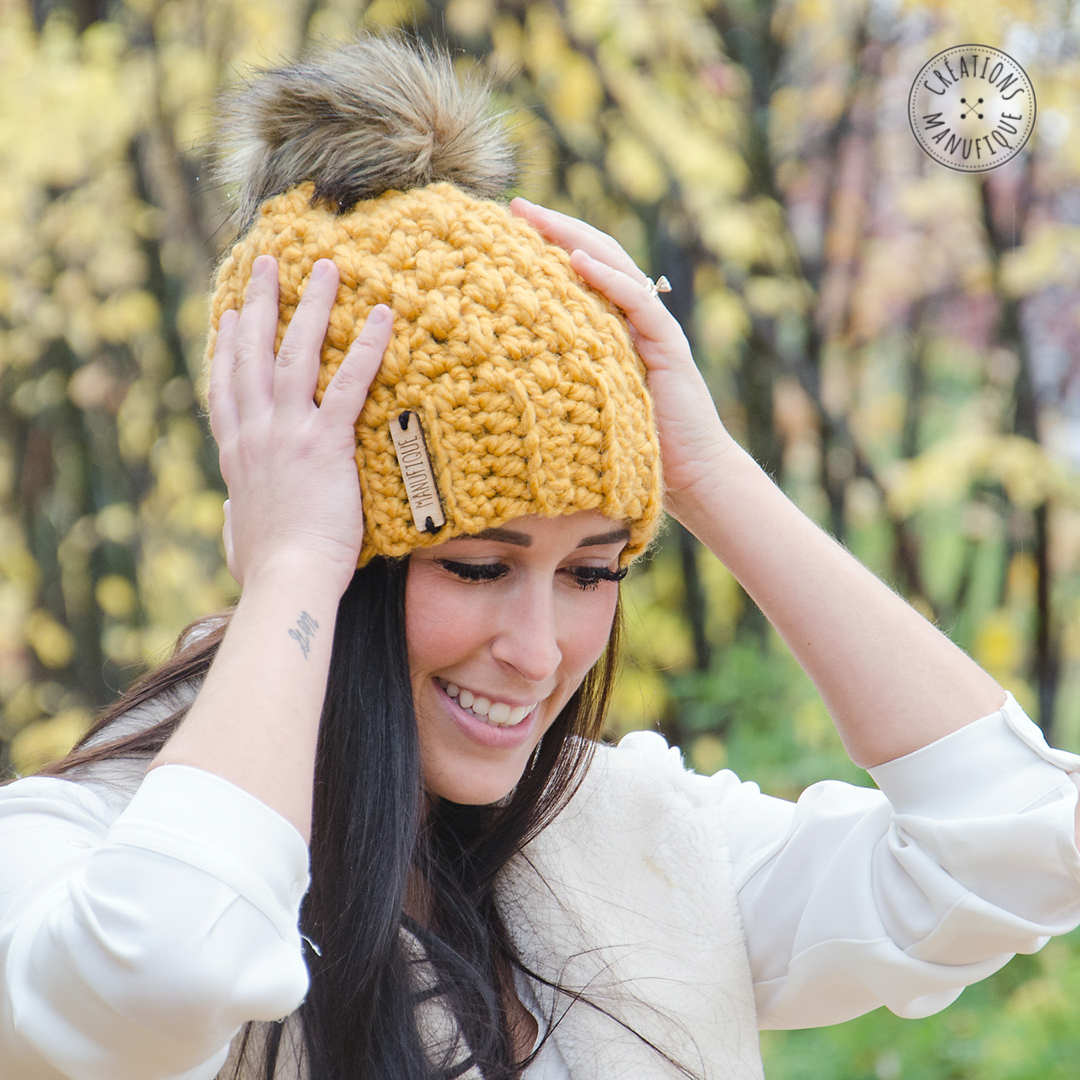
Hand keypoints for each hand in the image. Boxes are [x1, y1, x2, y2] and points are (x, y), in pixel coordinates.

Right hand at [209, 255, 392, 595]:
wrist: (288, 581)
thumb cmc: (266, 571)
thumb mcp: (237, 538)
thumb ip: (235, 516)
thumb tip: (231, 511)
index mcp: (237, 454)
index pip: (226, 387)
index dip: (226, 346)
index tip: (229, 315)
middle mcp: (257, 433)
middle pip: (254, 353)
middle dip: (260, 303)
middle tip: (267, 263)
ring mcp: (288, 433)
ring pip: (298, 353)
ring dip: (312, 305)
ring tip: (326, 266)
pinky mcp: (326, 443)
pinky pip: (350, 384)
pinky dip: (366, 346)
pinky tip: (381, 316)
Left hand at [509, 199, 737, 517]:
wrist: (690, 477)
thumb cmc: (633, 451)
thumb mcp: (582, 405)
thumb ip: (553, 379)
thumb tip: (492, 372)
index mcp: (612, 329)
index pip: (578, 274)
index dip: (545, 247)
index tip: (501, 229)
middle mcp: (634, 320)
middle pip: (594, 257)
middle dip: (554, 228)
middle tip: (512, 206)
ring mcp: (654, 330)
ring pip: (615, 267)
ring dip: (576, 238)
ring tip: (537, 219)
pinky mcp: (669, 347)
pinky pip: (637, 304)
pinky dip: (610, 280)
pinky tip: (580, 260)